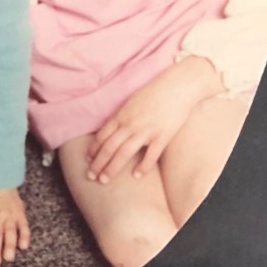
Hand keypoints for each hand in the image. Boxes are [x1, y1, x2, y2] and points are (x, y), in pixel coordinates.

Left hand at [87, 57, 223, 183]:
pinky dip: (143, 166)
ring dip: (112, 168)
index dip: (93, 150)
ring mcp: (146, 130)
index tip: (88, 160)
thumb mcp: (132, 101)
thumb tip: (111, 128)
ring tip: (104, 180)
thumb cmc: (155, 91)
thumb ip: (122, 116)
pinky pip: (151, 155)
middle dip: (98, 163)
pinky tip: (136, 175)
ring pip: (124, 153)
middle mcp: (130, 124)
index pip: (102, 136)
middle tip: (91, 176)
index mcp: (122, 114)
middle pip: (109, 147)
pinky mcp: (163, 136)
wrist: (178, 86)